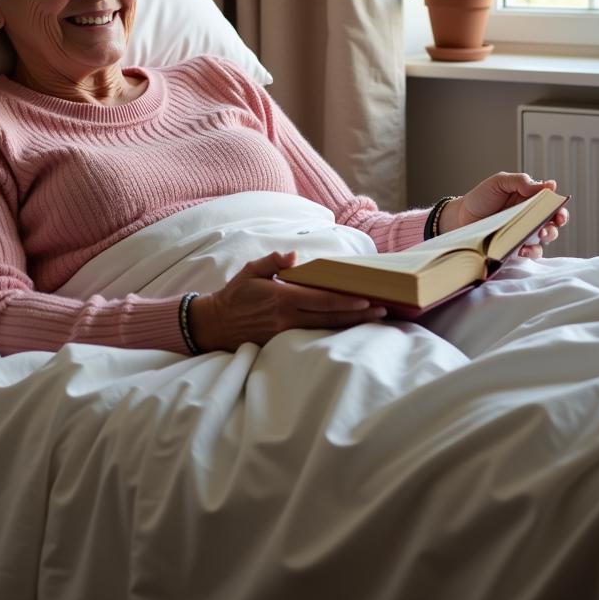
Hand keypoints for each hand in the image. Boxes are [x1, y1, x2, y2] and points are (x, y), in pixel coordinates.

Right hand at [187, 251, 387, 351]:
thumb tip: (293, 256)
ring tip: (373, 320)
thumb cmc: (235, 294)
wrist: (216, 324)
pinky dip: (332, 334)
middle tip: (382, 311)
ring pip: (325, 330)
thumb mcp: (251, 271)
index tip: (367, 299)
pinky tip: (348, 331)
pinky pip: (312, 338)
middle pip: (330, 318)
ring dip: (350, 325)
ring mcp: (286, 333)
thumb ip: (273, 262)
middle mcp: (287, 318)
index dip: (346, 302)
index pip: (321, 301)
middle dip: (358, 315)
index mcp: (283, 298)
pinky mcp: (282, 343)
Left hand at [439, 172, 568, 258]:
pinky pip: (531, 251)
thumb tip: (548, 185)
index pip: (552, 203)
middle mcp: (531, 216)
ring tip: (538, 235)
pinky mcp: (517, 246)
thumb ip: (521, 181)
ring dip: (546, 236)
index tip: (559, 211)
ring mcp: (525, 232)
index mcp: (530, 198)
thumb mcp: (499, 183)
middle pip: (554, 221)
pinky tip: (524, 249)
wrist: (461, 217)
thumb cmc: (480, 198)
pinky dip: (531, 251)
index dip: (560, 208)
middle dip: (556, 223)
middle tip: (550, 224)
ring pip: (546, 237)